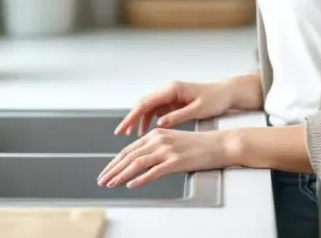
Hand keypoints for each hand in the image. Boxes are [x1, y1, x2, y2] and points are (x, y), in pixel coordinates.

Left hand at [97, 127, 233, 188]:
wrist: (219, 144)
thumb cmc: (198, 145)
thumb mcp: (173, 142)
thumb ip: (156, 149)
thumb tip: (140, 162)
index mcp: (156, 134)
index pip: (129, 149)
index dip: (115, 162)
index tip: (106, 172)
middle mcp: (159, 139)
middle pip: (129, 156)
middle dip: (112, 169)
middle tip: (102, 180)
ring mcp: (167, 150)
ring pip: (137, 163)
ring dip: (121, 175)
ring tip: (111, 184)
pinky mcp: (176, 161)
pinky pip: (154, 171)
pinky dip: (141, 179)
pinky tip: (132, 185)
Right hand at [114, 80, 234, 136]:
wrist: (227, 92)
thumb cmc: (215, 99)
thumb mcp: (197, 110)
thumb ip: (177, 117)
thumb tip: (159, 124)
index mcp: (172, 89)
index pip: (145, 103)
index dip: (132, 117)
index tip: (122, 128)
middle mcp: (168, 90)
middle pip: (143, 104)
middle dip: (131, 118)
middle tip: (121, 133)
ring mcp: (170, 95)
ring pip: (148, 107)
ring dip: (139, 120)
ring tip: (132, 136)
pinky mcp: (174, 100)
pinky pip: (156, 110)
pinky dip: (149, 120)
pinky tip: (146, 131)